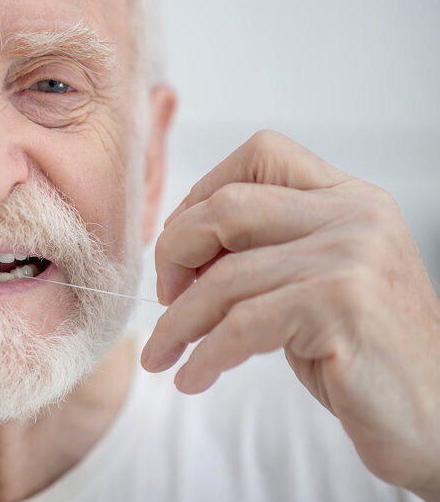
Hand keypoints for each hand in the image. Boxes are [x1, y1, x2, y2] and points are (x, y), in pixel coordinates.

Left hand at [142, 130, 439, 498]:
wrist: (436, 418)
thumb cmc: (365, 355)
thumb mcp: (317, 284)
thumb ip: (266, 250)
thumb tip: (180, 240)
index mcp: (350, 198)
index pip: (260, 154)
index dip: (202, 192)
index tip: (180, 244)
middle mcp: (354, 216)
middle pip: (226, 207)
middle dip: (174, 254)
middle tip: (164, 300)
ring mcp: (351, 258)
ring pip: (224, 277)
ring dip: (177, 322)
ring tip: (160, 355)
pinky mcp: (340, 307)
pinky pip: (241, 326)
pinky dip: (204, 356)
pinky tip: (191, 379)